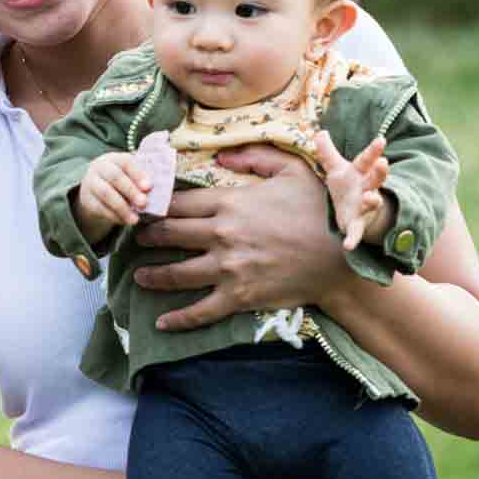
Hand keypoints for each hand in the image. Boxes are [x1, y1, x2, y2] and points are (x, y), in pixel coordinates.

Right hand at [76, 152, 150, 230]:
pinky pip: (99, 208)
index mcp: (115, 158)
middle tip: (144, 203)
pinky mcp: (87, 199)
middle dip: (131, 191)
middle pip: (115, 177)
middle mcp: (100, 167)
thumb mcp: (130, 176)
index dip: (138, 174)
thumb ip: (142, 180)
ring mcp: (91, 183)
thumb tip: (157, 191)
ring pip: (105, 193)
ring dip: (122, 207)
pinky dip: (114, 216)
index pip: (126, 162)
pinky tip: (125, 221)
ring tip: (135, 219)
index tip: (149, 186)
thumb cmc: (121, 181)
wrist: (95, 190)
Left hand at [132, 145, 352, 332]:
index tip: (143, 208)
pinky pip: (201, 311)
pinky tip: (161, 323)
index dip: (155, 206)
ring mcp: (228, 268)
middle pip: (170, 235)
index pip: (178, 203)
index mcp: (229, 202)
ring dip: (152, 276)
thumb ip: (255, 157)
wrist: (343, 257)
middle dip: (148, 237)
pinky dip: (179, 319)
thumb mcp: (291, 170)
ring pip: (177, 273)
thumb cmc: (318, 210)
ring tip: (139, 277)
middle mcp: (221, 234)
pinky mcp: (238, 296)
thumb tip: (222, 155)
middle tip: (136, 240)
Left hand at [314, 131, 389, 250]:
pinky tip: (347, 246)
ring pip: (372, 202)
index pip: (367, 159)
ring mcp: (364, 206)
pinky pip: (357, 233)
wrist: (354, 213)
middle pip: (375, 179)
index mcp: (360, 173)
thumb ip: (327, 151)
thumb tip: (319, 131)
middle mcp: (366, 188)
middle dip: (380, 172)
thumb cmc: (347, 186)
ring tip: (370, 198)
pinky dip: (353, 239)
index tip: (381, 140)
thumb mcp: (336, 168)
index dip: (374, 150)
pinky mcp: (357, 224)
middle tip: (384, 163)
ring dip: (372, 200)